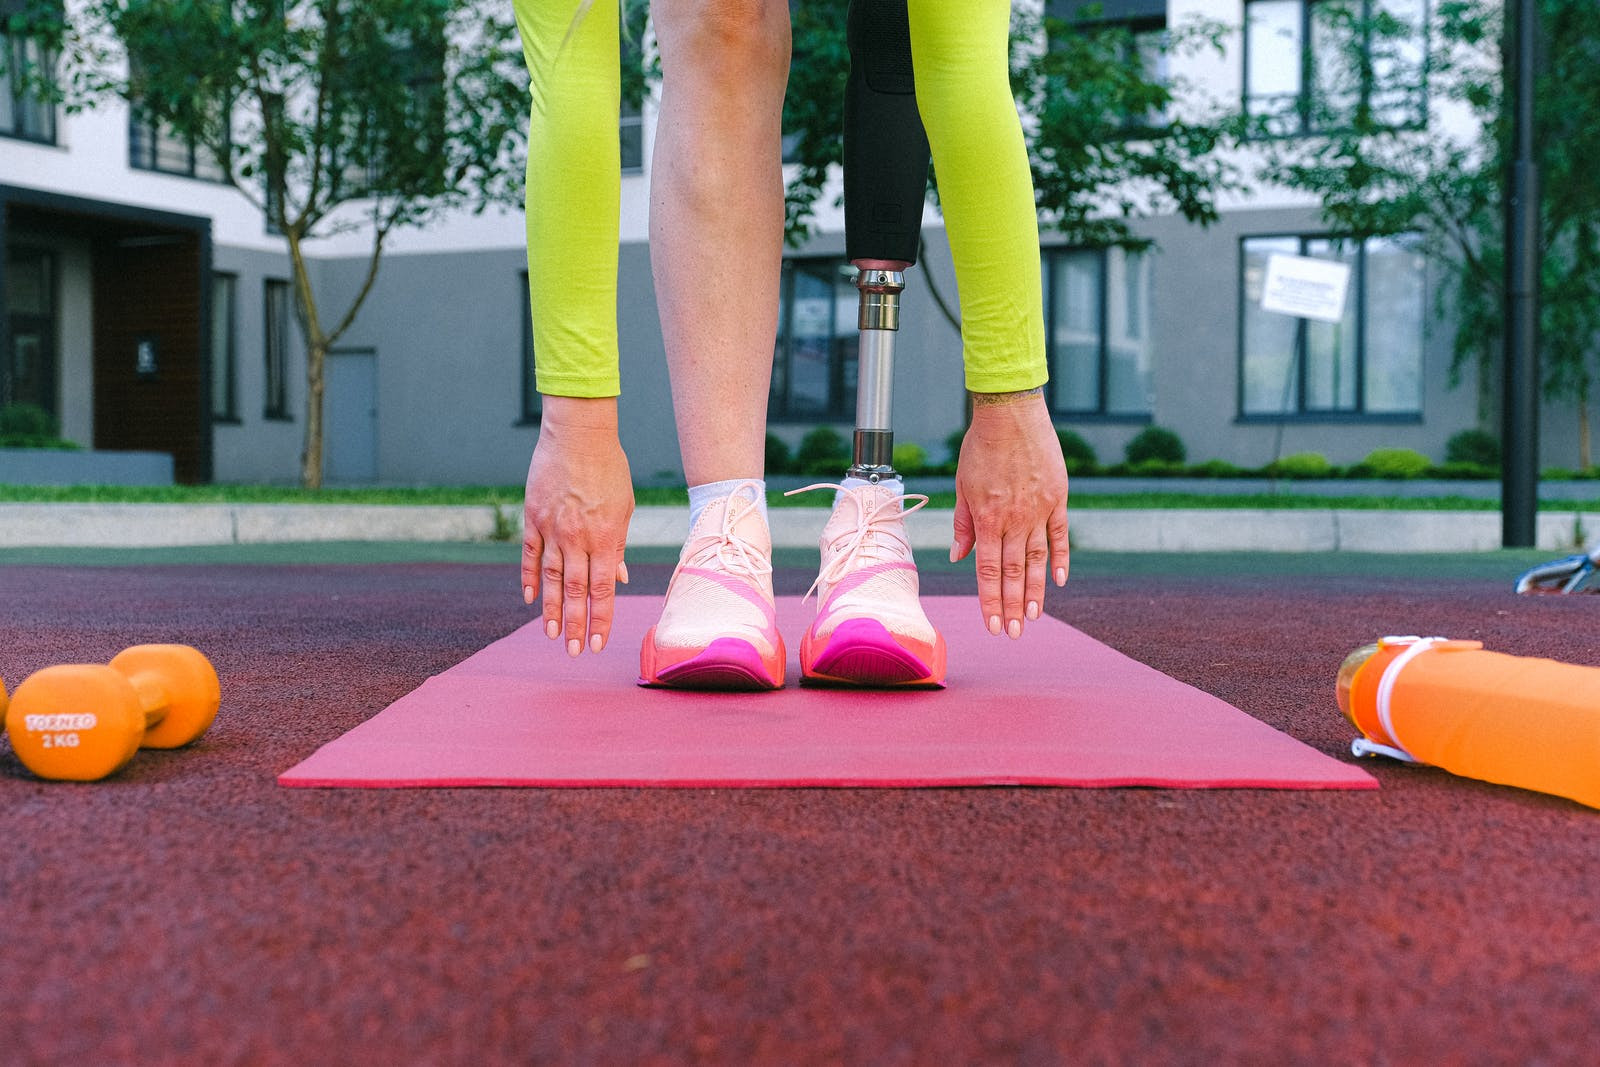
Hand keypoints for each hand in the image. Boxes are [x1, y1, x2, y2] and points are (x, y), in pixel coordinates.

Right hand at [522, 396, 633, 655]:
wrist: (579, 434)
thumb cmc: (609, 469)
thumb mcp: (624, 508)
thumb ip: (618, 546)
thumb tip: (617, 578)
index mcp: (606, 539)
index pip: (603, 590)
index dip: (601, 619)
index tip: (599, 643)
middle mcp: (578, 539)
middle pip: (574, 591)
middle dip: (576, 625)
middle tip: (574, 652)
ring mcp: (552, 529)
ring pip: (549, 579)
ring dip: (550, 610)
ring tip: (551, 635)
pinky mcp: (533, 517)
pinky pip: (529, 554)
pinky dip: (527, 578)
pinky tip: (528, 598)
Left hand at [950, 389, 1069, 637]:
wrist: (1011, 412)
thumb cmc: (980, 445)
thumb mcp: (962, 484)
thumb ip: (963, 523)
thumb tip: (959, 557)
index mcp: (986, 518)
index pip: (987, 570)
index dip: (990, 600)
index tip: (993, 624)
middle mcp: (1014, 519)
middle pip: (1013, 571)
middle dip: (1013, 605)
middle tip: (1015, 632)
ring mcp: (1039, 509)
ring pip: (1037, 559)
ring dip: (1035, 591)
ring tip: (1034, 616)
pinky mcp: (1057, 497)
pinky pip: (1060, 535)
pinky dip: (1060, 559)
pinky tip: (1059, 582)